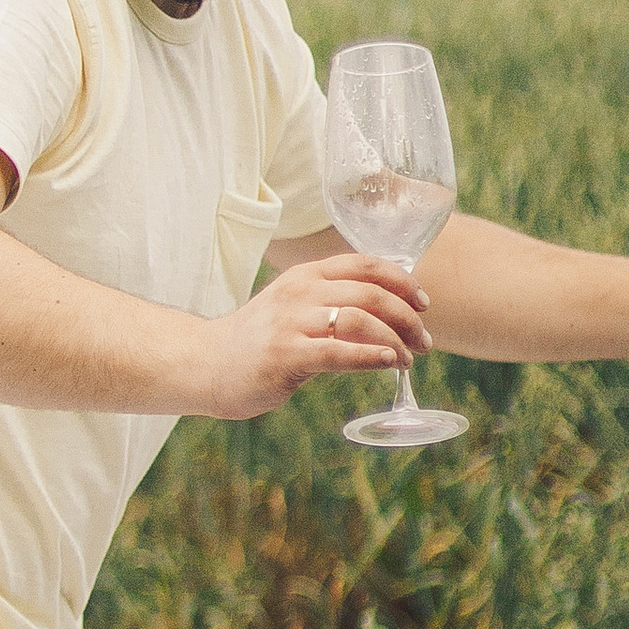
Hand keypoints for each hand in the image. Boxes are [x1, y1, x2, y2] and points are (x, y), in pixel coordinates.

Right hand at [200, 256, 431, 418]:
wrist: (206, 363)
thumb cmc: (258, 340)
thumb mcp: (293, 306)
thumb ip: (331, 302)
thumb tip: (385, 313)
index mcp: (306, 275)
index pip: (365, 265)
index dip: (402, 282)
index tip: (423, 303)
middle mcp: (301, 292)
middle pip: (371, 294)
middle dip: (407, 318)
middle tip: (423, 342)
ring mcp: (292, 323)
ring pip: (360, 320)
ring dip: (395, 340)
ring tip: (407, 359)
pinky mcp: (286, 355)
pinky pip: (339, 352)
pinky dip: (371, 356)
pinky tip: (388, 363)